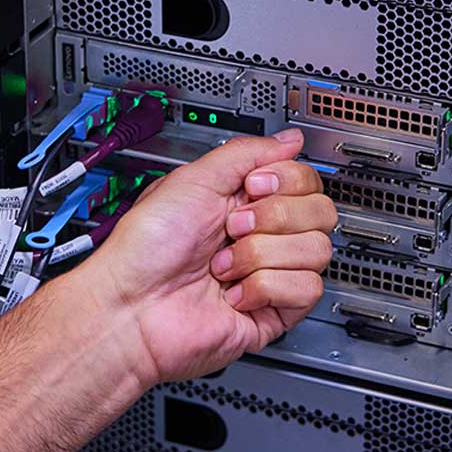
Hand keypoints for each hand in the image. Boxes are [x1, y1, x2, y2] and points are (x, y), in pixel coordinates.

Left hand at [74, 128, 335, 385]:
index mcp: (244, 201)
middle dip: (273, 218)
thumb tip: (290, 139)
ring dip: (260, 256)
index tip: (252, 187)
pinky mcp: (273, 311)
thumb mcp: (193, 179)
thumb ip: (247, 152)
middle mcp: (261, 235)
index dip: (286, 180)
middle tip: (232, 228)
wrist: (131, 307)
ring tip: (223, 266)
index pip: (306, 180)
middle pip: (321, 213)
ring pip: (317, 251)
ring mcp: (269, 274)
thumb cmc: (145, 248)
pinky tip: (233, 294)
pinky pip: (305, 290)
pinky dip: (264, 288)